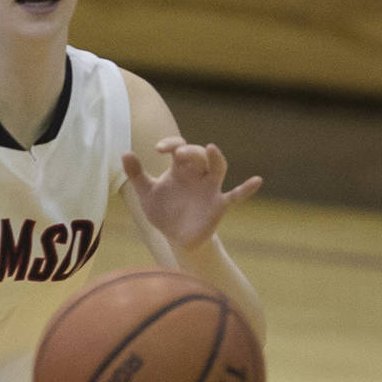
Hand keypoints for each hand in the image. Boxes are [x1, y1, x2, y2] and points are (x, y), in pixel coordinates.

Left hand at [121, 137, 261, 251]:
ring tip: (211, 149)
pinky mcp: (219, 205)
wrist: (174, 237)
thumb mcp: (146, 193)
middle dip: (190, 151)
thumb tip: (125, 153)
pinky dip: (246, 189)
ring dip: (215, 158)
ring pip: (218, 168)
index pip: (178, 147)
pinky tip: (257, 180)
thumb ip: (136, 174)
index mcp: (180, 168)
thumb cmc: (163, 210)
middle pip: (198, 155)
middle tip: (179, 152)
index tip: (158, 149)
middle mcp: (197, 174)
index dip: (171, 144)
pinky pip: (236, 196)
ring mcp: (210, 188)